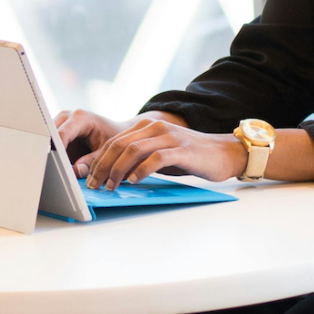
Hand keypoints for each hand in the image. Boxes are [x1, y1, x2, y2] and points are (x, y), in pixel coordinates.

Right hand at [53, 109, 126, 164]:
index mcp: (80, 118)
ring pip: (49, 142)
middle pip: (51, 136)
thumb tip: (76, 171)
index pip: (61, 134)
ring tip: (60, 168)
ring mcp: (61, 124)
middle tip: (56, 170)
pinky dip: (56, 156)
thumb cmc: (114, 136)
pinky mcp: (58, 132)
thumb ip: (92, 161)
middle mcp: (67, 117)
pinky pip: (52, 146)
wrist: (116, 131)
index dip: (57, 150)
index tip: (56, 164)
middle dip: (52, 153)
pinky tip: (61, 165)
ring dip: (53, 155)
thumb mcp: (106, 151)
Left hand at [75, 118, 247, 189]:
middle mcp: (155, 128)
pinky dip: (141, 170)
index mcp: (145, 127)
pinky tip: (134, 181)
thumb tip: (111, 175)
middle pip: (118, 145)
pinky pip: (156, 158)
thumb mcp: (158, 155)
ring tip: (112, 185)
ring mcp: (169, 137)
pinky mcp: (182, 150)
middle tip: (95, 185)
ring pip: (133, 150)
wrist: (224, 153)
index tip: (88, 178)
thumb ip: (137, 159)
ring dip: (118, 170)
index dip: (97, 160)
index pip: (113, 142)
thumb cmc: (188, 157)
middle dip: (102, 166)